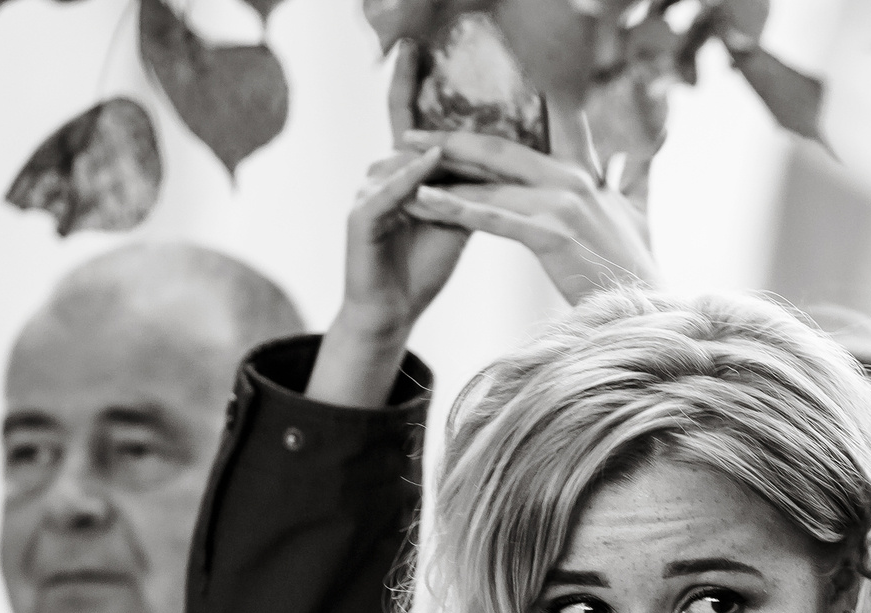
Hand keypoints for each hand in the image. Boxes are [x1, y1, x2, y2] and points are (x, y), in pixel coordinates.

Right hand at [307, 44, 471, 406]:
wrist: (394, 310)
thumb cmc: (424, 265)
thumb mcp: (458, 219)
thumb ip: (473, 188)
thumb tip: (511, 161)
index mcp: (403, 174)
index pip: (410, 122)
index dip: (409, 82)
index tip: (417, 45)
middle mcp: (380, 176)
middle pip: (409, 139)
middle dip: (422, 111)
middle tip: (420, 56)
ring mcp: (367, 194)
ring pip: (399, 162)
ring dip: (429, 154)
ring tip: (455, 138)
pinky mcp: (359, 220)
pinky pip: (384, 193)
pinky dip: (408, 179)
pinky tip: (429, 164)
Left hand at [401, 92, 657, 306]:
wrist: (650, 309)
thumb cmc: (639, 271)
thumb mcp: (638, 215)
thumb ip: (636, 177)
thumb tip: (641, 151)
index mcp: (585, 174)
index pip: (536, 134)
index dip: (493, 122)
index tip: (458, 118)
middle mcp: (572, 180)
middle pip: (498, 150)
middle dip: (450, 141)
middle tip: (409, 136)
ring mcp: (562, 206)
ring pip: (488, 183)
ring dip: (439, 176)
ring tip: (398, 170)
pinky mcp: (552, 235)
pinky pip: (491, 217)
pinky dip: (454, 207)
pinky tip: (421, 200)